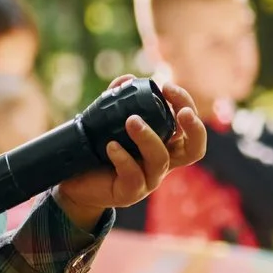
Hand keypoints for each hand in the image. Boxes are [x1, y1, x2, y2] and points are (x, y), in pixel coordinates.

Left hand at [52, 81, 206, 227]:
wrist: (77, 182)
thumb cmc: (98, 150)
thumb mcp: (109, 122)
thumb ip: (119, 100)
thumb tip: (128, 79)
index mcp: (164, 144)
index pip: (190, 127)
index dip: (186, 105)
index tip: (167, 87)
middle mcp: (162, 161)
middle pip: (195, 149)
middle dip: (193, 127)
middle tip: (181, 111)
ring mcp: (148, 179)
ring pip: (160, 159)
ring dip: (148, 137)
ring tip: (131, 121)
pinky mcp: (130, 193)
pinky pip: (134, 176)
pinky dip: (124, 159)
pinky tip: (111, 146)